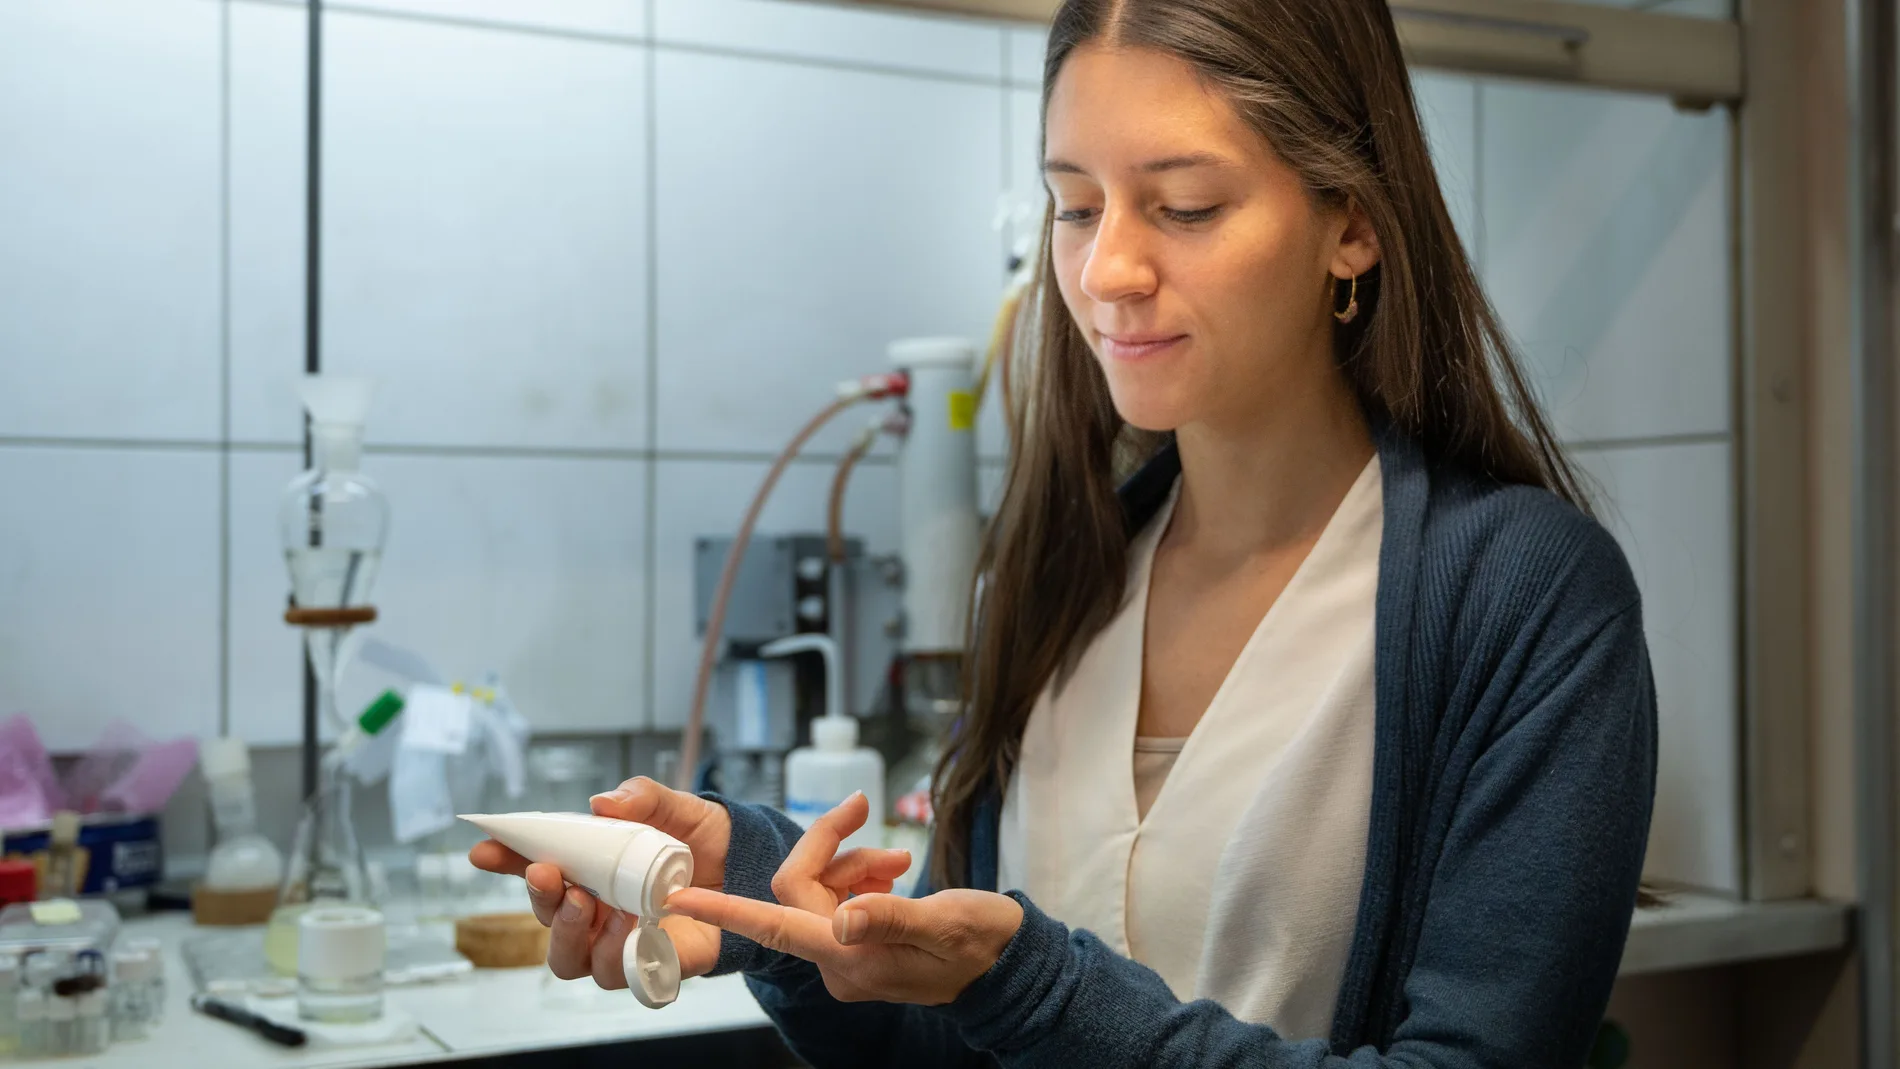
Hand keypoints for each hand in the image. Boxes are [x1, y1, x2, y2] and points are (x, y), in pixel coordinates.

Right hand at [467, 776, 728, 986]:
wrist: (752, 867)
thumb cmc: (702, 839)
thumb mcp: (675, 806)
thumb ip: (641, 797)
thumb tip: (603, 802)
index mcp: (591, 871)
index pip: (538, 871)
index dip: (506, 861)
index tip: (484, 849)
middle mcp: (597, 911)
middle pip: (547, 921)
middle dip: (540, 900)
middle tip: (552, 874)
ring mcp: (621, 943)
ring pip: (571, 960)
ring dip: (571, 933)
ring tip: (590, 905)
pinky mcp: (653, 966)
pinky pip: (621, 977)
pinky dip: (618, 956)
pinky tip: (631, 930)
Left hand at [666, 793, 1022, 1005]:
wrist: (1009, 967)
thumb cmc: (984, 944)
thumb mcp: (946, 923)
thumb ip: (890, 917)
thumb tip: (843, 918)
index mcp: (852, 958)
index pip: (774, 927)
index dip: (723, 911)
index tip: (679, 899)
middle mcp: (839, 961)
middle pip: (799, 890)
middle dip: (829, 848)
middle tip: (866, 812)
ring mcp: (847, 955)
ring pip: (821, 890)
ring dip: (853, 863)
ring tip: (899, 859)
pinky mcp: (859, 945)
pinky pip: (839, 900)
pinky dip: (861, 878)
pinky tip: (893, 875)